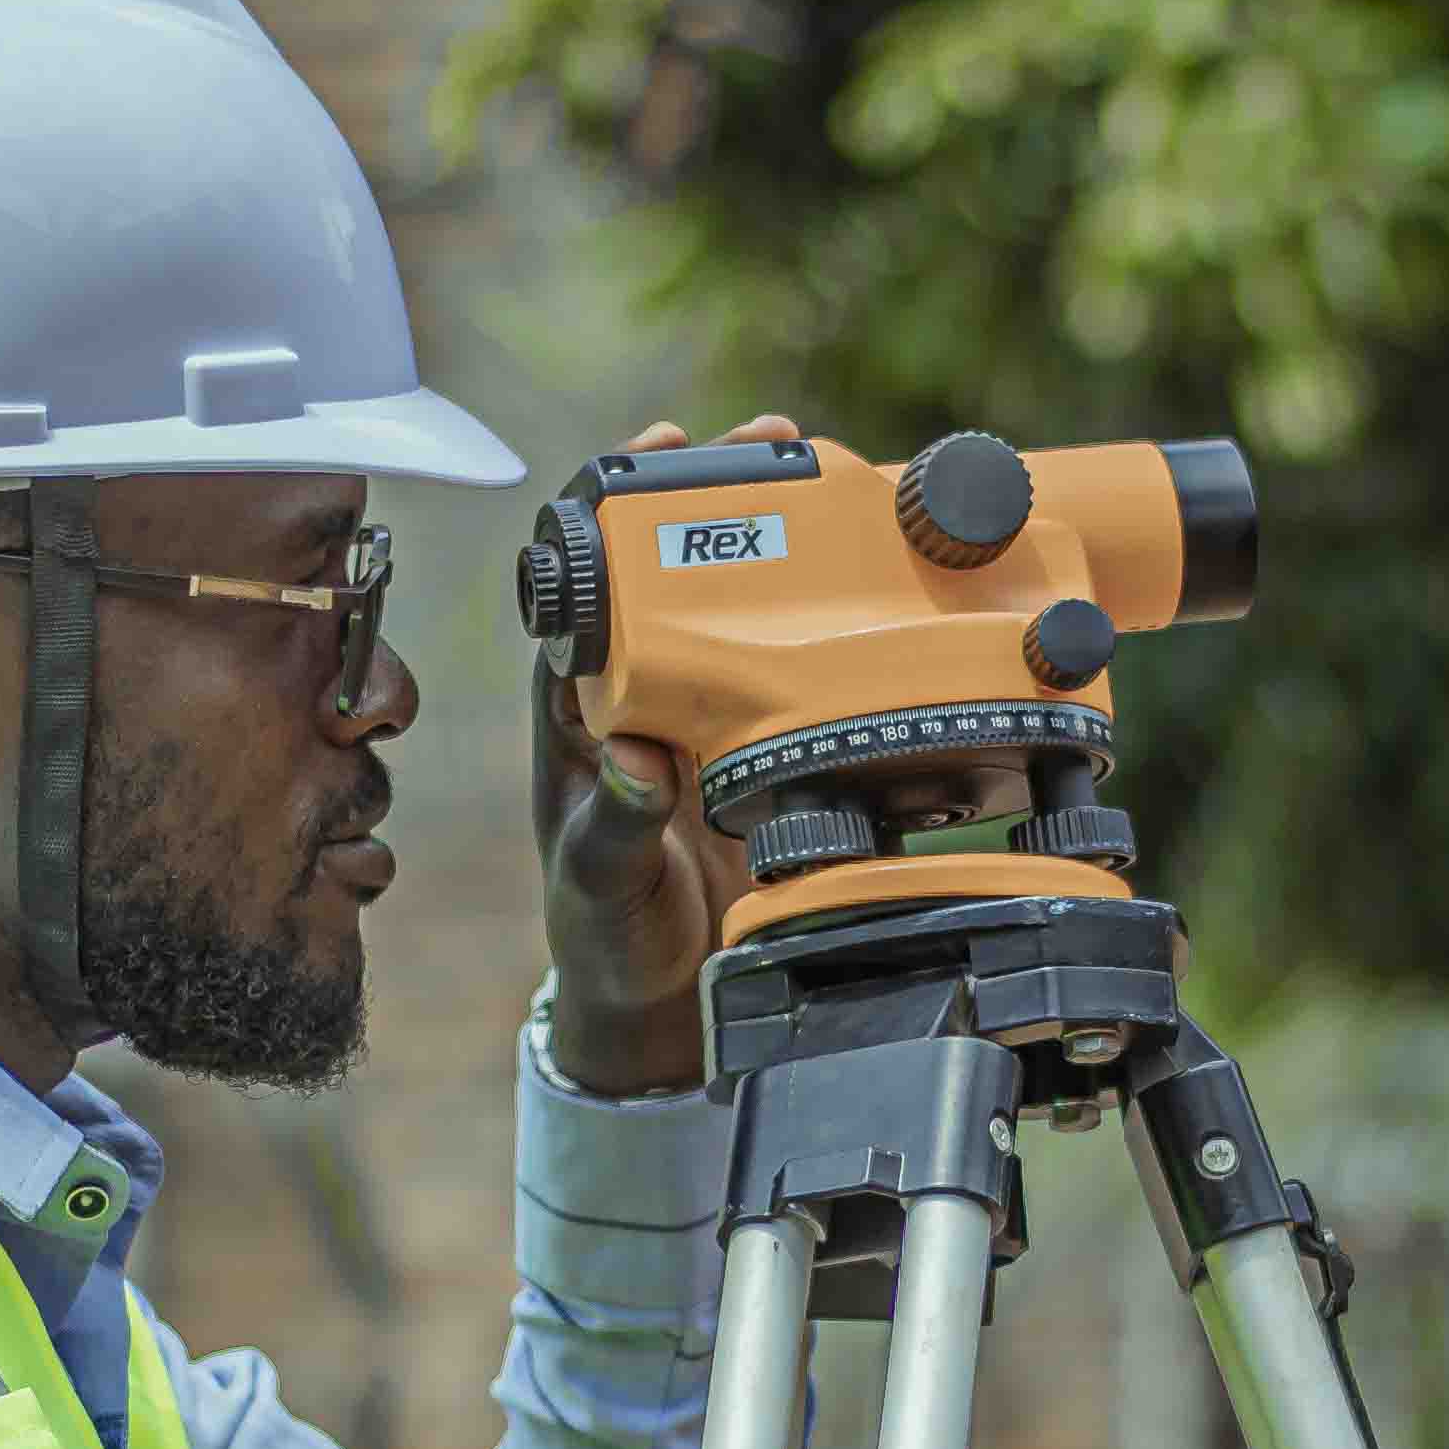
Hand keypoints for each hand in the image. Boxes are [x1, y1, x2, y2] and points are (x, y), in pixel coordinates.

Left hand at [532, 412, 786, 1097]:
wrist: (661, 1007)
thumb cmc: (607, 939)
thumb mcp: (601, 885)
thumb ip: (616, 825)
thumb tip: (637, 756)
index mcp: (581, 711)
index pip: (589, 585)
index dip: (619, 510)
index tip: (660, 451)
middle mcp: (643, 697)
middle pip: (672, 569)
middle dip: (720, 494)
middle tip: (772, 441)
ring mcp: (706, 716)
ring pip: (736, 606)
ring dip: (779, 543)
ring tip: (832, 483)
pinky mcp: (760, 747)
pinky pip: (789, 666)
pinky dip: (825, 621)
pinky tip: (867, 588)